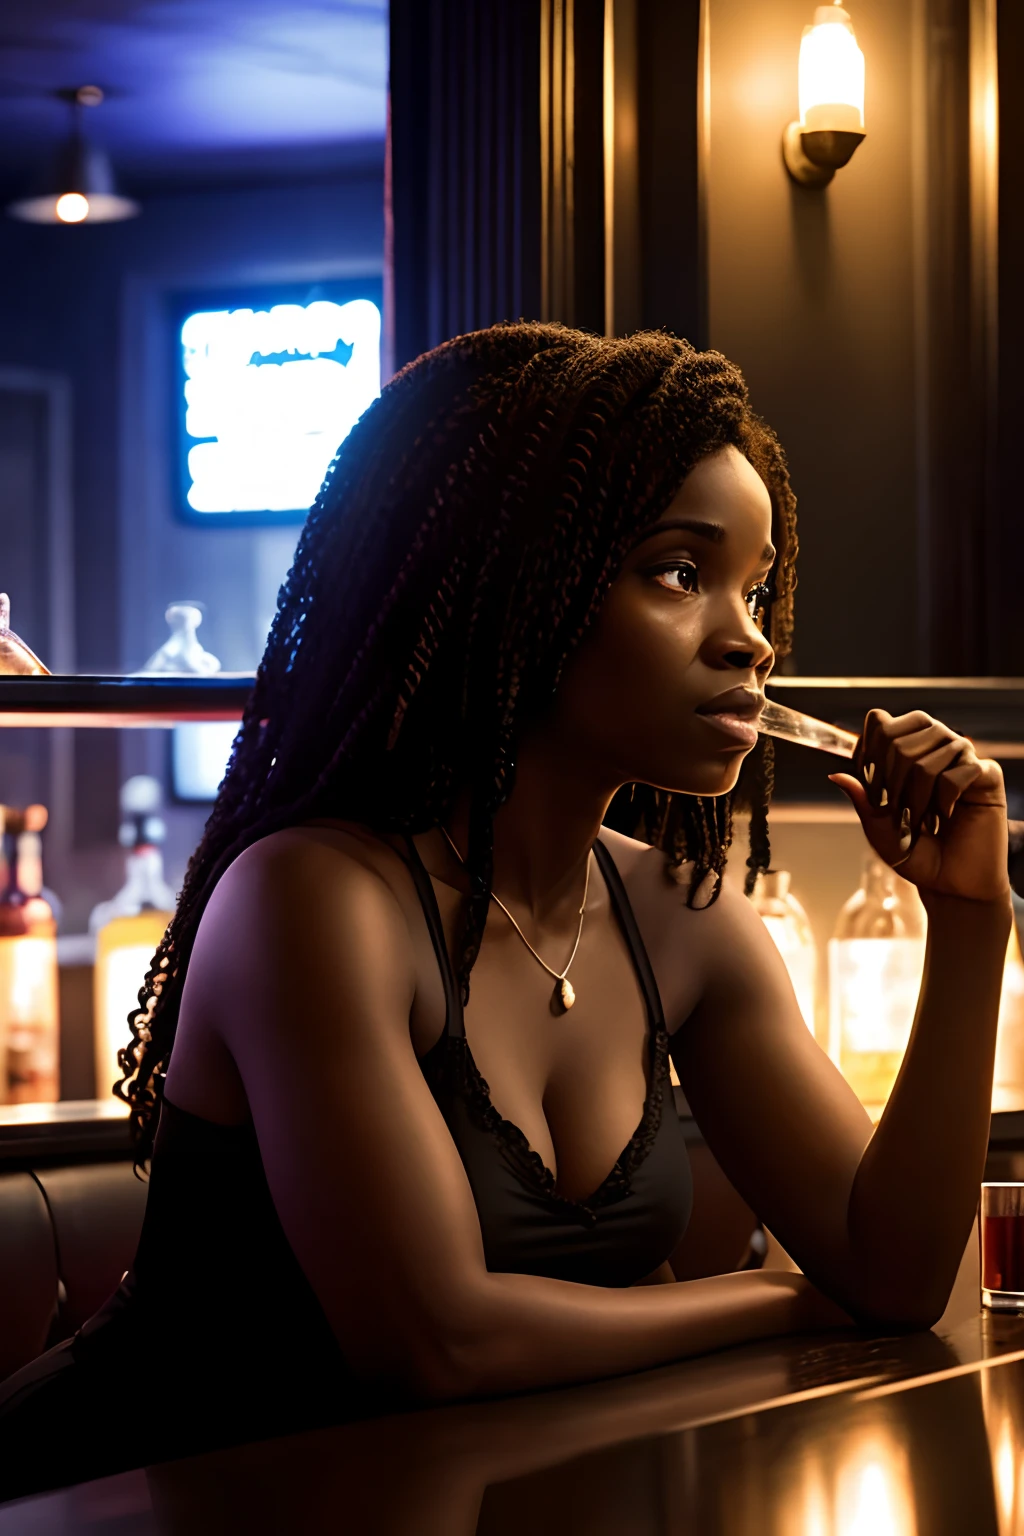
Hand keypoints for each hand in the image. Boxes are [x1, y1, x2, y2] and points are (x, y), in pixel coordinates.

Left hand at [827, 709, 1010, 904]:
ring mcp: (961, 757)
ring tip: (921, 821)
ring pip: (926, 758)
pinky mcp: (987, 774)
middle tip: (897, 812)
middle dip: (888, 782)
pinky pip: (958, 772)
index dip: (867, 754)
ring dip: (915, 798)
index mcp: (906, 749)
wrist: (949, 884)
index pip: (879, 723)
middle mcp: (934, 745)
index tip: (872, 791)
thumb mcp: (878, 828)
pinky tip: (944, 817)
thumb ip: (862, 800)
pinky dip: (943, 800)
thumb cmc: (914, 852)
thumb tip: (837, 776)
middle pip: (898, 738)